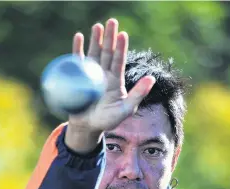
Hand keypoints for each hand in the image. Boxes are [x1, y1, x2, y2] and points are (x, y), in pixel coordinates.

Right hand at [65, 19, 155, 153]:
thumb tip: (152, 78)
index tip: (123, 34)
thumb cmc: (108, 120)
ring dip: (95, 40)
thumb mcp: (125, 109)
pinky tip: (79, 36)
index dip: (121, 48)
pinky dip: (77, 49)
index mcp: (116, 80)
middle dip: (110, 38)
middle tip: (112, 21)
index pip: (119, 61)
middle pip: (107, 53)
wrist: (88, 127)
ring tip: (98, 26)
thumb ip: (138, 94)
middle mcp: (104, 75)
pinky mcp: (77, 78)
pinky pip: (77, 61)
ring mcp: (90, 76)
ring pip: (94, 54)